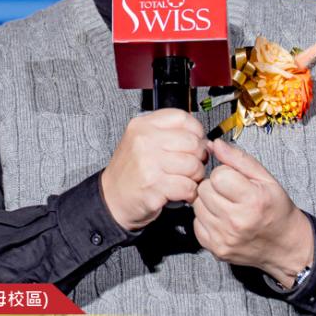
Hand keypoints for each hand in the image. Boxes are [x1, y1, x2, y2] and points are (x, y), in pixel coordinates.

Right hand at [101, 109, 207, 230]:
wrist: (111, 198)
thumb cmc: (130, 171)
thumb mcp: (141, 141)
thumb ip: (169, 134)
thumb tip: (204, 141)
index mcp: (142, 126)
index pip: (182, 118)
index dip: (197, 131)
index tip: (197, 141)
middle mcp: (144, 141)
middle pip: (192, 142)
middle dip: (199, 157)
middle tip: (194, 164)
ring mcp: (148, 164)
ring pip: (193, 165)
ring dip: (196, 176)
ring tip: (186, 179)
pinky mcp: (154, 186)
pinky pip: (187, 186)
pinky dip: (190, 192)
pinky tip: (182, 192)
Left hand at [193, 138, 313, 287]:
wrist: (285, 246)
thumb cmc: (276, 209)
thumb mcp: (265, 178)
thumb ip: (238, 159)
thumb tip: (213, 144)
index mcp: (252, 201)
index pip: (218, 175)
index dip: (225, 174)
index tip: (236, 180)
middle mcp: (237, 222)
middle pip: (204, 189)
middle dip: (215, 187)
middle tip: (231, 193)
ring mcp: (225, 238)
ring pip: (197, 206)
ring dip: (208, 202)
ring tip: (227, 206)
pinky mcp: (216, 249)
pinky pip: (196, 224)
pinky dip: (206, 219)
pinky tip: (222, 219)